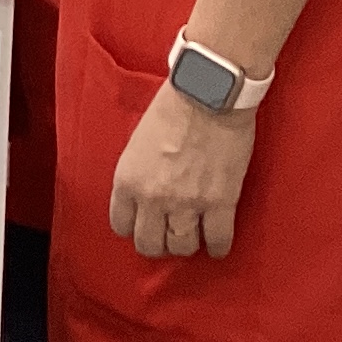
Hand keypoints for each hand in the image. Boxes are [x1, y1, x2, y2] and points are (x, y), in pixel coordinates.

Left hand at [108, 82, 255, 258]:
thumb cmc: (172, 108)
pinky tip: (217, 246)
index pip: (121, 225)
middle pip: (149, 244)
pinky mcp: (220, 203)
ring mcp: (187, 204)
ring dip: (187, 245)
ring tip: (192, 236)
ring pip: (182, 247)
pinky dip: (218, 247)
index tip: (144, 224)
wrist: (208, 94)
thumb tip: (145, 192)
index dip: (134, 227)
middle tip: (168, 236)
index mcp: (127, 181)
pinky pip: (218, 240)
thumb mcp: (137, 142)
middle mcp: (152, 198)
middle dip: (158, 243)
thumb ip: (137, 173)